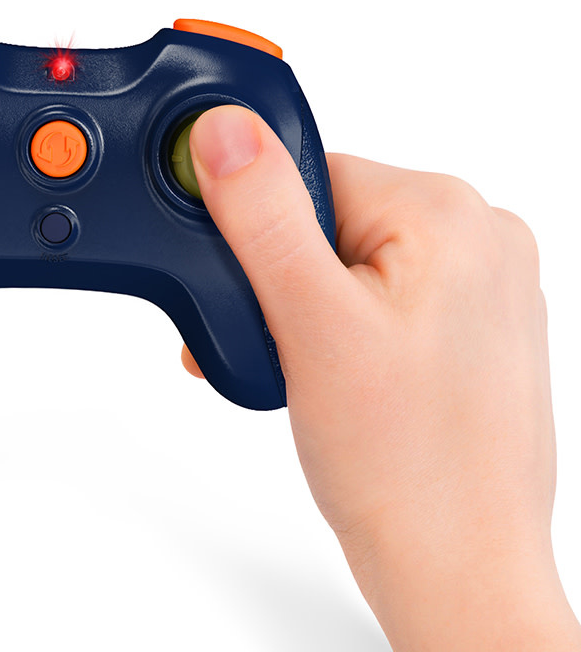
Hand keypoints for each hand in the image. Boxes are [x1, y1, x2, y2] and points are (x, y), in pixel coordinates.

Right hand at [185, 105, 580, 650]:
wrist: (458, 573)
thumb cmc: (407, 469)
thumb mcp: (312, 325)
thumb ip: (263, 216)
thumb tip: (224, 129)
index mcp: (448, 212)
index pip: (309, 172)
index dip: (256, 233)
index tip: (243, 290)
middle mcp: (478, 234)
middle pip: (325, 217)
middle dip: (277, 279)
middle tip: (274, 344)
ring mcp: (479, 281)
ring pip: (345, 258)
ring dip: (301, 309)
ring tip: (308, 373)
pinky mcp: (468, 321)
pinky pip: (377, 292)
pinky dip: (338, 325)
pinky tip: (336, 379)